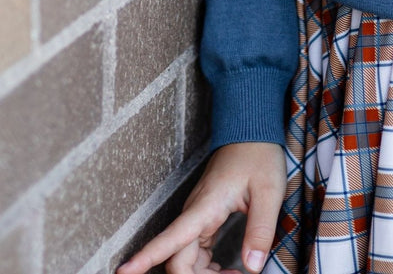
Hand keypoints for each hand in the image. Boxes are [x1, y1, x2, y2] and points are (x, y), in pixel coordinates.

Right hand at [117, 142, 286, 273]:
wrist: (251, 133)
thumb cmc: (259, 156)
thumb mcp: (269, 192)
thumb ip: (260, 230)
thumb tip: (251, 267)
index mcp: (205, 206)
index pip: (170, 238)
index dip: (145, 258)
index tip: (123, 271)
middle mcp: (194, 213)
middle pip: (178, 260)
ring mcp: (197, 217)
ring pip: (186, 259)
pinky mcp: (203, 218)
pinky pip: (195, 252)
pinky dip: (207, 268)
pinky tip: (225, 269)